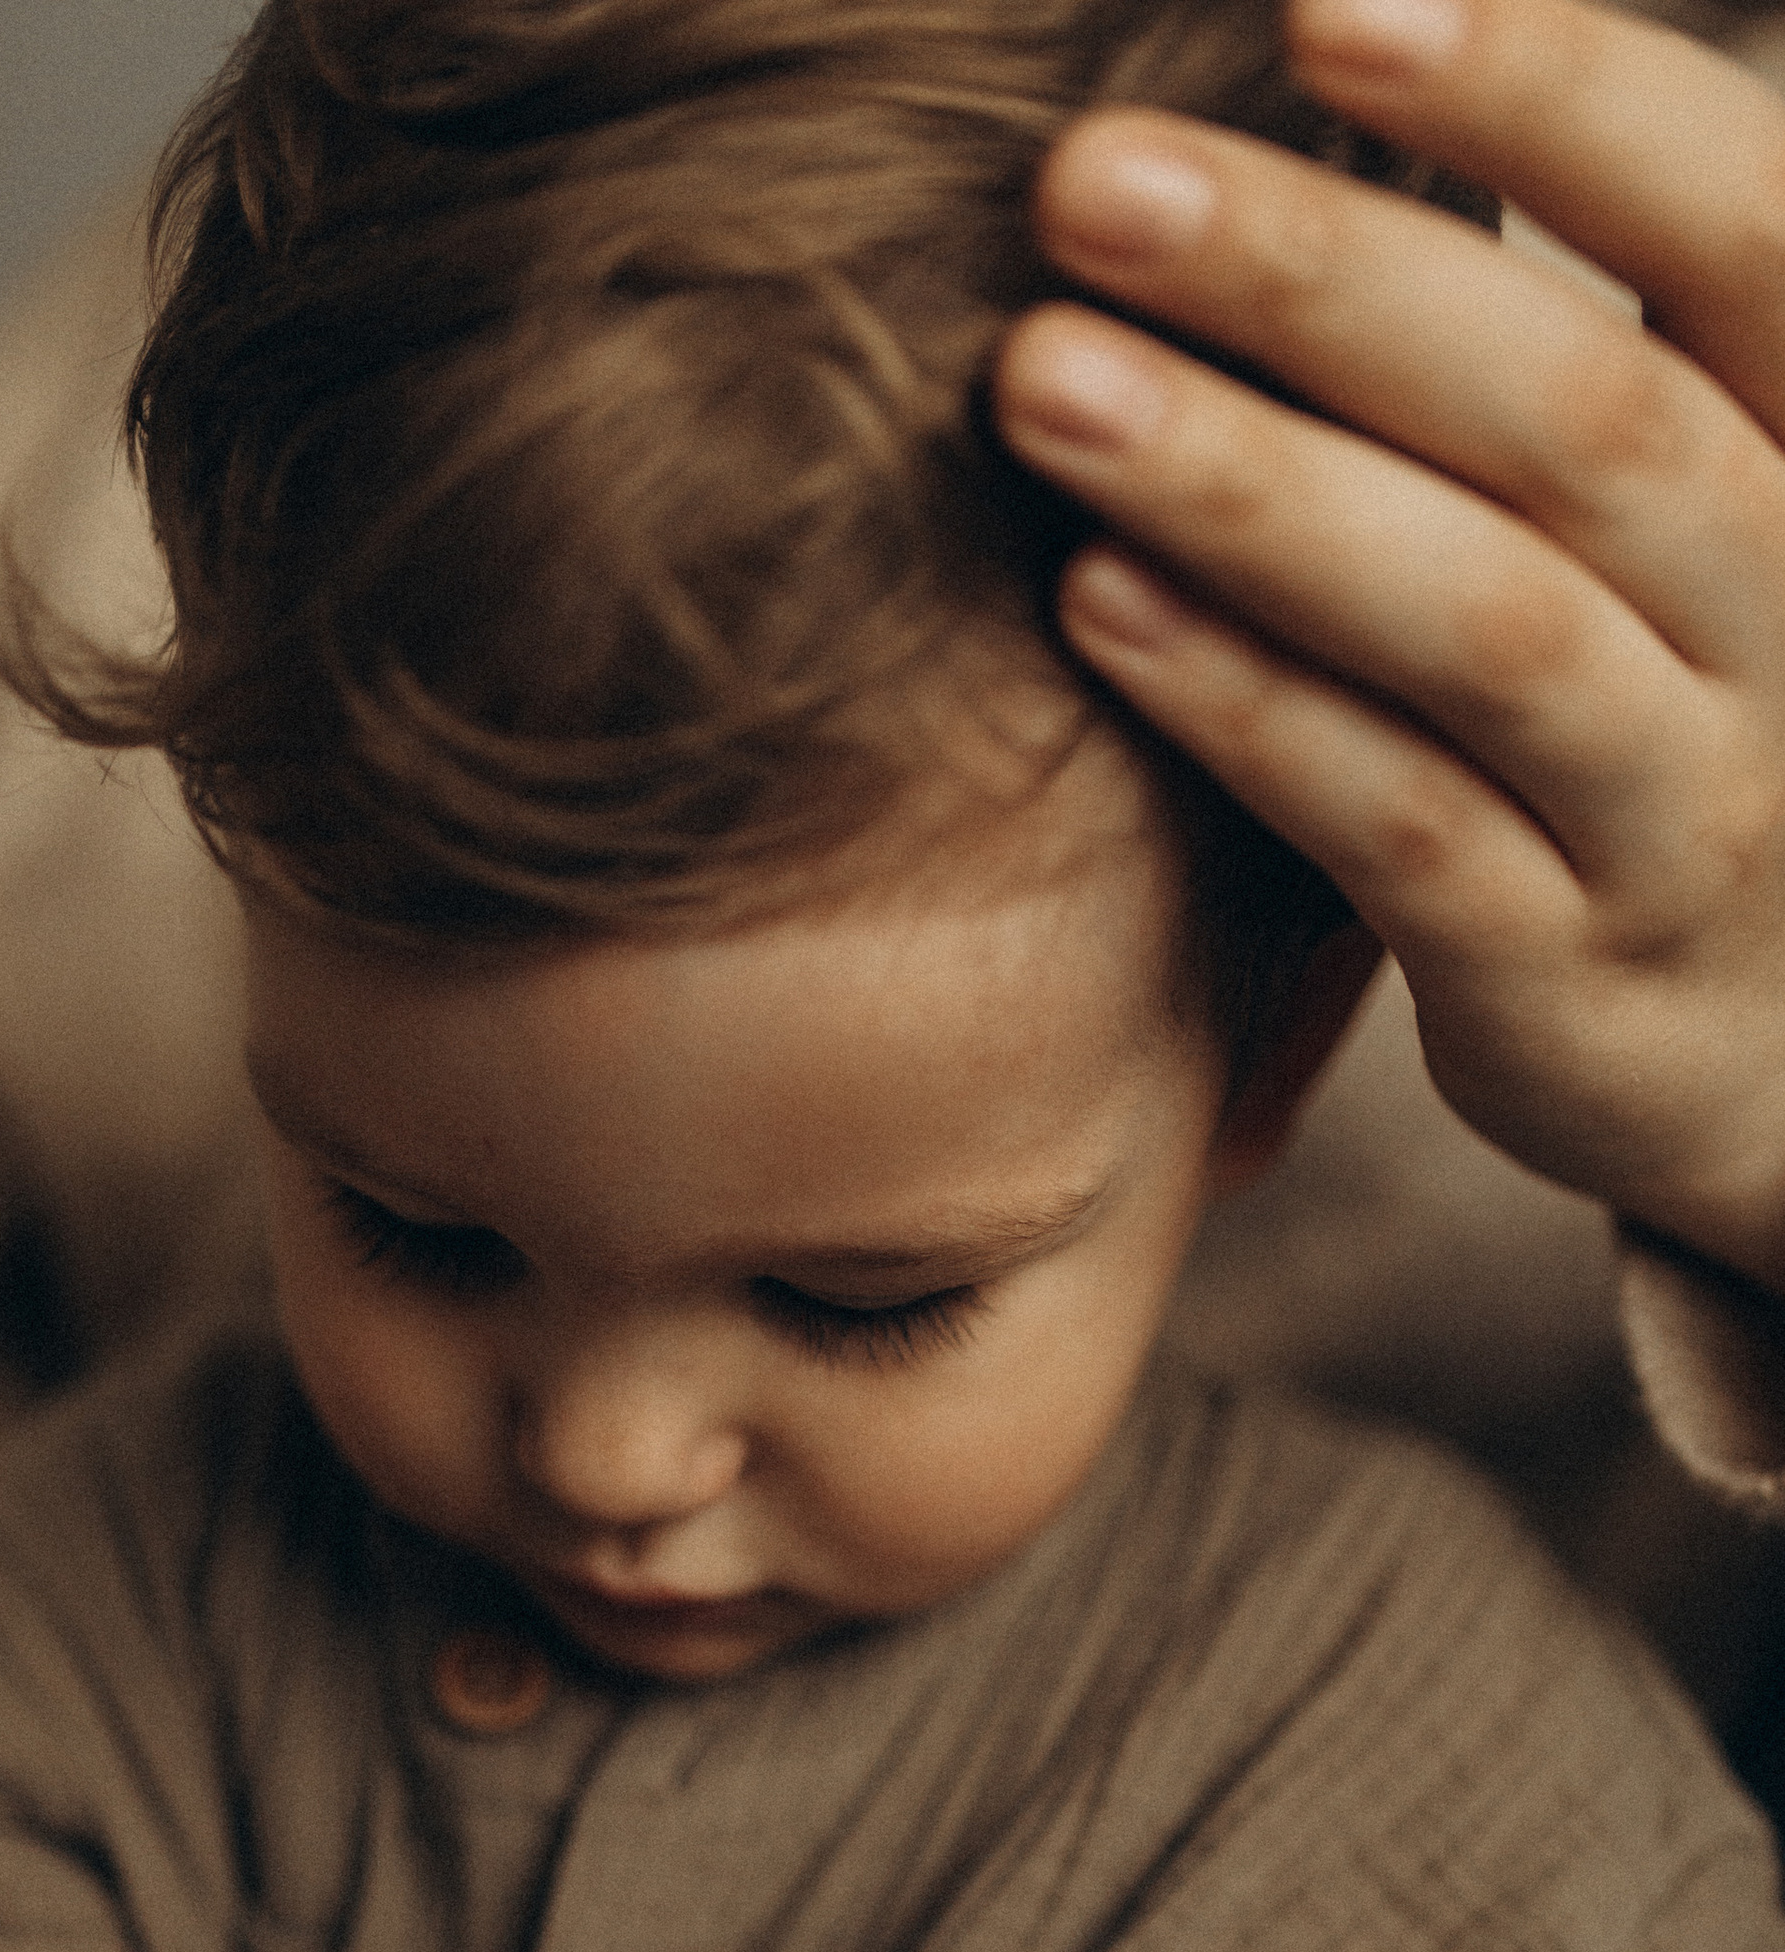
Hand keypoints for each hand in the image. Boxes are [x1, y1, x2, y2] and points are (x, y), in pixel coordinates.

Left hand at [991, 0, 1784, 1286]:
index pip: (1740, 224)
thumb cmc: (1674, 702)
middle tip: (1092, 181)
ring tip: (1041, 379)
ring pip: (1489, 630)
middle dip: (1326, 284)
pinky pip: (1401, 832)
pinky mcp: (1570, 982)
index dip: (1557, 96)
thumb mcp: (1687, 496)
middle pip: (1581, 417)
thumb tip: (1337, 47)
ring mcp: (1694, 811)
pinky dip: (1250, 710)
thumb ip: (1551, 329)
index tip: (1327, 2)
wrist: (1778, 1046)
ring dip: (1255, 493)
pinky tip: (1098, 604)